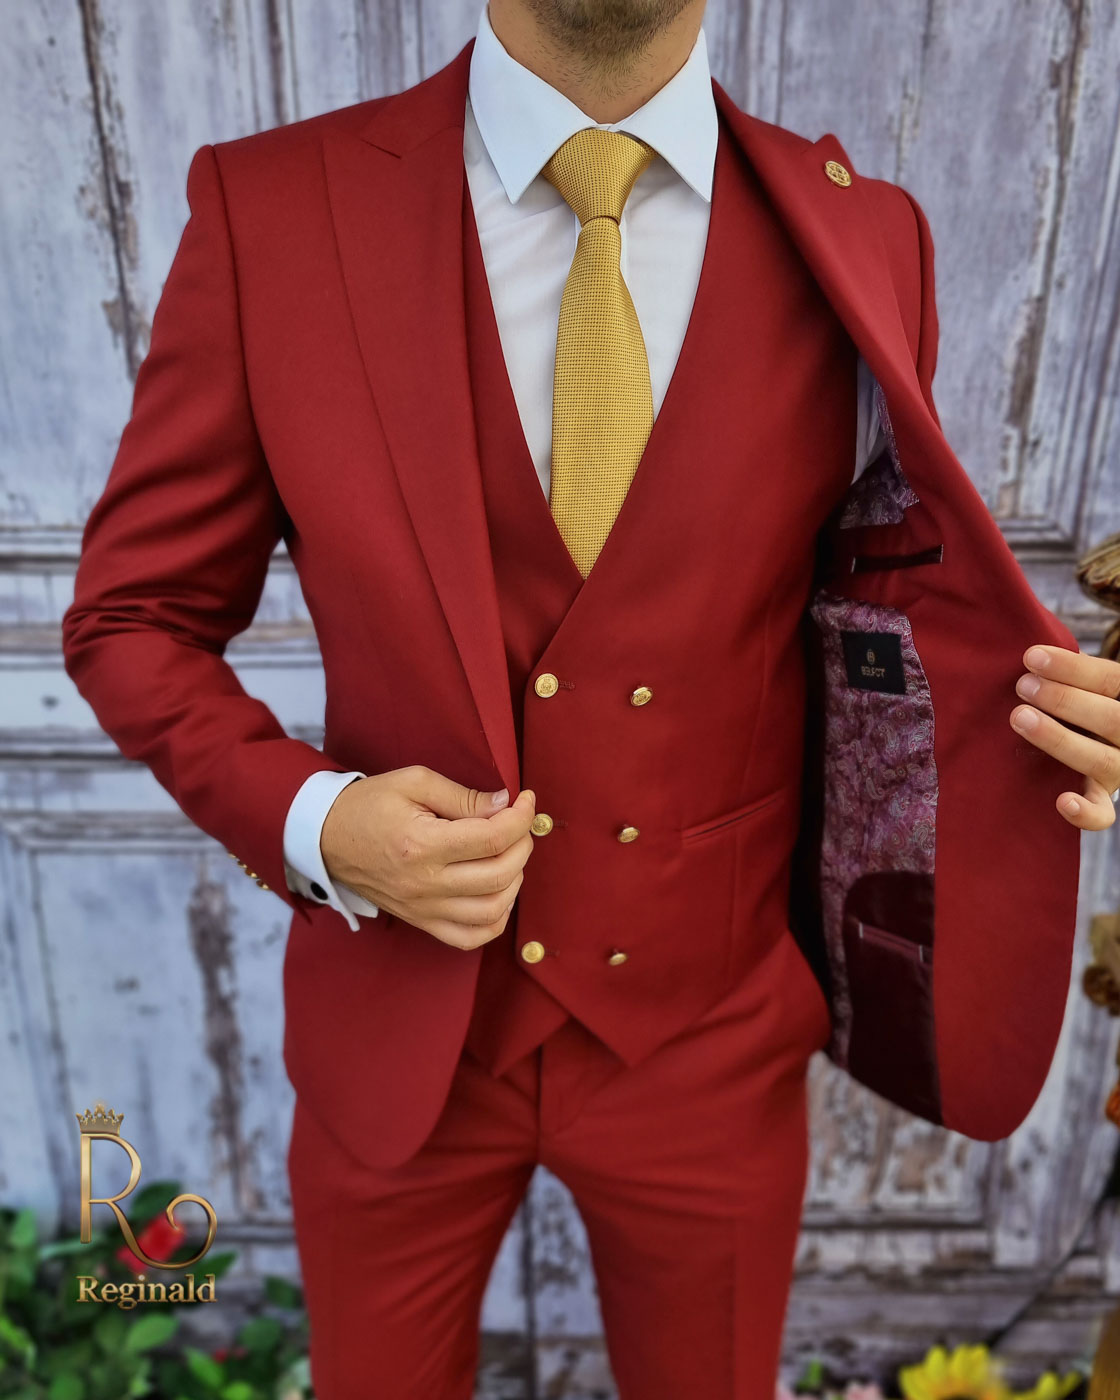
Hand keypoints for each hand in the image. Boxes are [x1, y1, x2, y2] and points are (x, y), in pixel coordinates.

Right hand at [320, 765, 536, 947]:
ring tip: (509, 855)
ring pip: (493, 911)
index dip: (522, 817)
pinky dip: (495, 919)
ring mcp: (423, 909)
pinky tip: (497, 891)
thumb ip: (462, 796)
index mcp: (423, 844)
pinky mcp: (421, 921)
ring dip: (515, 881)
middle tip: (518, 825)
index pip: (493, 837)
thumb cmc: (369, 805)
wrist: (327, 838)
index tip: (526, 800)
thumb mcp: (413, 782)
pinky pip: (470, 937)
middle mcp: (425, 883)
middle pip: (500, 875)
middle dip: (523, 845)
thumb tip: (504, 805)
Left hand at [1011, 644, 1119, 829]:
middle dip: (1064, 700)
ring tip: (1020, 718)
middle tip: (1022, 687)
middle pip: (1111, 718)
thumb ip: (1055, 669)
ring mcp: (1118, 770)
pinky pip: (1102, 814)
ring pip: (1102, 761)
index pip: (1112, 680)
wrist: (1072, 741)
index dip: (1072, 668)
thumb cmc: (1063, 700)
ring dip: (1060, 739)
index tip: (1030, 657)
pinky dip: (1085, 812)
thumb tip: (1018, 645)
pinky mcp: (1101, 799)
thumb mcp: (1070, 681)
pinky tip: (1062, 801)